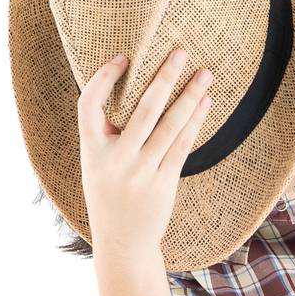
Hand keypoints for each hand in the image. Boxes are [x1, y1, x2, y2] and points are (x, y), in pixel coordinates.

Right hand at [76, 49, 214, 257]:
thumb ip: (107, 136)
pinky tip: (205, 104)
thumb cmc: (109, 197)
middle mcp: (117, 160)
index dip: (104, 78)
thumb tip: (133, 94)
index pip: (89, 104)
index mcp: (91, 152)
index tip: (124, 58)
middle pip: (143, 110)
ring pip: (169, 126)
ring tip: (204, 74)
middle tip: (180, 52)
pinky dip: (195, 122)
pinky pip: (183, 146)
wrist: (123, 243)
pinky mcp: (164, 183)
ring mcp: (142, 173)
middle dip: (163, 78)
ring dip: (189, 96)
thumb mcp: (96, 166)